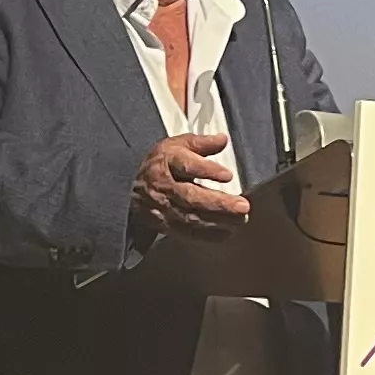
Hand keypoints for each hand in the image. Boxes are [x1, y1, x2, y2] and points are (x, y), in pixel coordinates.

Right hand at [134, 132, 252, 239]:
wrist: (132, 187)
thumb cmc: (161, 164)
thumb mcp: (178, 145)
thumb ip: (202, 143)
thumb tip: (223, 139)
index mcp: (168, 162)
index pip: (187, 166)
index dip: (207, 171)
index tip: (228, 175)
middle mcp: (164, 186)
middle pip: (191, 196)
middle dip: (219, 203)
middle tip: (242, 206)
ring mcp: (163, 208)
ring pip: (191, 217)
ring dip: (217, 220)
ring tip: (240, 219)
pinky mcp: (164, 224)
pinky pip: (186, 233)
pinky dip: (207, 235)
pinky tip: (226, 232)